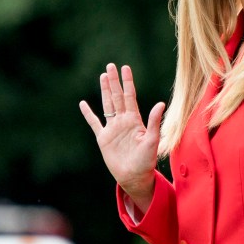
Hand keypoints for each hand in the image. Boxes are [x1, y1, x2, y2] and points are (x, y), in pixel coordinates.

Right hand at [79, 63, 164, 210]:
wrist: (134, 177)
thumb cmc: (146, 161)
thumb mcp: (152, 140)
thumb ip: (153, 122)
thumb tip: (160, 103)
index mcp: (135, 120)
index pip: (130, 96)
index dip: (128, 82)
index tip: (125, 68)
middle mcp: (123, 121)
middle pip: (117, 97)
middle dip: (114, 82)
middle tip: (111, 66)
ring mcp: (113, 129)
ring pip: (107, 105)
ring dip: (105, 91)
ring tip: (102, 76)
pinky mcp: (103, 139)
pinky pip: (94, 123)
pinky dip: (88, 114)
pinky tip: (83, 104)